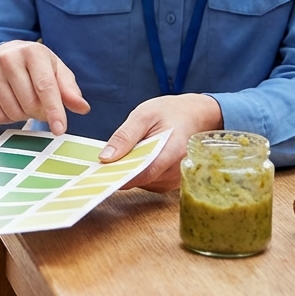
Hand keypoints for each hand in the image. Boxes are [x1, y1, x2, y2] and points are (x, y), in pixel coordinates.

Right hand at [0, 41, 89, 133]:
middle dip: (39, 112)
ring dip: (24, 115)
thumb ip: (69, 90)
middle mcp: (9, 59)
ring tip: (24, 100)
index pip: (45, 87)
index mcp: (33, 52)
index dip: (54, 110)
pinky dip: (8, 117)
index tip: (60, 129)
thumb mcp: (56, 71)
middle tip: (40, 104)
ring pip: (13, 112)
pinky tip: (10, 102)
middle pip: (30, 104)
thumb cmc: (35, 66)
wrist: (2, 55)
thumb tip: (82, 108)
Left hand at [99, 93, 222, 191]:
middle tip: (108, 157)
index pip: (143, 174)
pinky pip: (147, 181)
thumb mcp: (144, 114)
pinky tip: (138, 155)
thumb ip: (125, 136)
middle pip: (140, 180)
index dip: (120, 176)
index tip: (100, 173)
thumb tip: (105, 158)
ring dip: (130, 169)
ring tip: (129, 150)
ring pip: (142, 182)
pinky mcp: (169, 183)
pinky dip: (138, 170)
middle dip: (122, 170)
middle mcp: (177, 172)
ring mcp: (174, 180)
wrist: (195, 116)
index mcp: (173, 152)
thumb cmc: (170, 112)